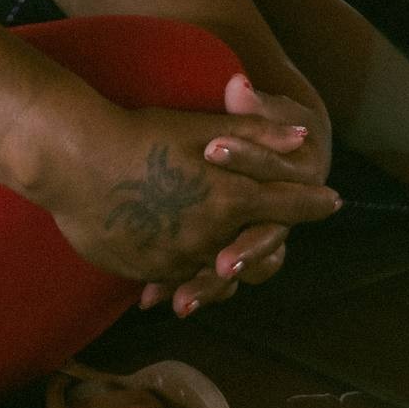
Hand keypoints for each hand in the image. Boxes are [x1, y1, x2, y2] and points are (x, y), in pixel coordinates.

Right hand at [41, 72, 340, 305]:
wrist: (75, 162)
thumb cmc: (143, 135)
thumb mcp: (205, 127)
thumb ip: (259, 134)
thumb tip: (304, 141)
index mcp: (233, 197)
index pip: (289, 205)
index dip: (313, 203)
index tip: (333, 202)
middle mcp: (212, 235)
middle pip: (260, 249)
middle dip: (273, 243)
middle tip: (282, 240)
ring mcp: (180, 258)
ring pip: (220, 270)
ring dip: (231, 264)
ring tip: (235, 259)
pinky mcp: (149, 271)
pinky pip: (179, 280)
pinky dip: (189, 276)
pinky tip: (189, 272)